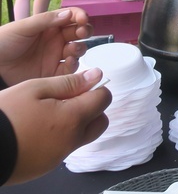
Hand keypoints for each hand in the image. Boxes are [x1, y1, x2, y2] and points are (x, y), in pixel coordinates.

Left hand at [0, 9, 92, 85]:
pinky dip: (74, 64)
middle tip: (82, 32)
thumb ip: (46, 20)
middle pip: (79, 32)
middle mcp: (55, 39)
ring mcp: (56, 56)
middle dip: (85, 30)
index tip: (82, 19)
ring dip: (80, 47)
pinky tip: (68, 61)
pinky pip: (71, 69)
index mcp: (49, 25)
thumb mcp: (23, 27)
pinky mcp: (54, 72)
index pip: (71, 17)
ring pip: (78, 50)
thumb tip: (69, 13)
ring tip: (72, 49)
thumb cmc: (3, 43)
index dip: (80, 16)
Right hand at [0, 68, 110, 184]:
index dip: (95, 88)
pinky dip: (61, 136)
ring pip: (84, 136)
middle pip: (100, 121)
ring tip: (50, 112)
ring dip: (77, 122)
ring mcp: (60, 155)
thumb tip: (96, 75)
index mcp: (73, 119)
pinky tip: (40, 128)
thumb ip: (69, 83)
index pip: (104, 99)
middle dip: (92, 107)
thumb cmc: (5, 116)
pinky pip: (65, 148)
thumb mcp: (35, 88)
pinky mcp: (48, 165)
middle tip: (68, 98)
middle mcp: (72, 140)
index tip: (80, 84)